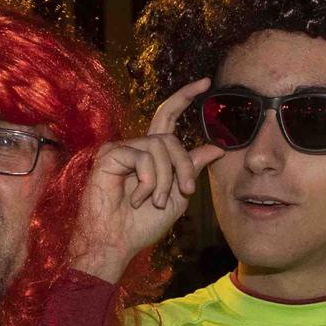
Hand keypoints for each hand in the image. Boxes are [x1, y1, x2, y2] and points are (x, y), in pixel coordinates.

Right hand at [68, 78, 225, 283]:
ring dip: (165, 179)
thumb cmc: (142, 225)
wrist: (117, 242)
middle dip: (184, 165)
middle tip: (186, 191)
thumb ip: (192, 168)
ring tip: (155, 201)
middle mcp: (136, 147)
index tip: (207, 83)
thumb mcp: (177, 195)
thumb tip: (216, 146)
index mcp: (151, 154)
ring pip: (159, 147)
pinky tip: (135, 199)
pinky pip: (142, 157)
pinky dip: (147, 182)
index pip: (168, 118)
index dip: (185, 97)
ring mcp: (121, 149)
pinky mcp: (109, 155)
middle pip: (170, 137)